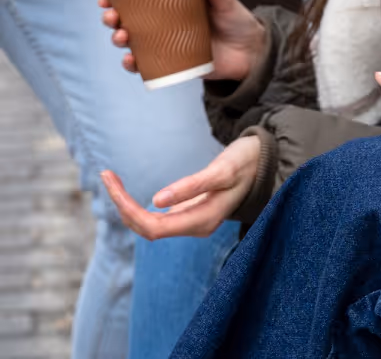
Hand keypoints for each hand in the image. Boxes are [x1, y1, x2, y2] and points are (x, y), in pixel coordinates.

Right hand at [100, 0, 267, 80]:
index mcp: (173, 5)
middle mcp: (165, 24)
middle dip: (113, 19)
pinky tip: (131, 61)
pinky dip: (134, 64)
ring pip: (133, 43)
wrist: (254, 53)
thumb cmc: (238, 21)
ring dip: (119, 39)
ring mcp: (167, 44)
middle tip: (112, 17)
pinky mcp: (173, 63)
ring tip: (122, 36)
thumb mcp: (225, 0)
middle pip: (129, 21)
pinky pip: (147, 65)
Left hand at [100, 133, 260, 238]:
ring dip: (126, 204)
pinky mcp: (188, 214)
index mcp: (202, 221)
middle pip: (146, 228)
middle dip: (122, 204)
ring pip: (148, 224)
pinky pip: (155, 217)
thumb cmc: (245, 164)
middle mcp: (194, 227)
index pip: (153, 226)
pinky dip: (136, 204)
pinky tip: (125, 190)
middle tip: (106, 174)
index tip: (112, 181)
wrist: (263, 165)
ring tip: (110, 178)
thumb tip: (156, 200)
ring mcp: (191, 222)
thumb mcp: (222, 171)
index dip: (128, 208)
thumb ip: (192, 186)